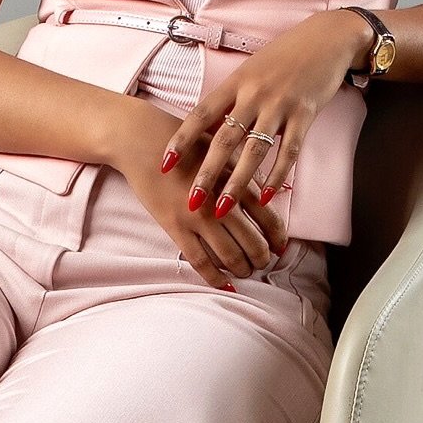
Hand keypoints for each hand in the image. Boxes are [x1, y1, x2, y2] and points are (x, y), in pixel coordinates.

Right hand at [105, 101, 289, 290]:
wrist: (141, 140)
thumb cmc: (184, 141)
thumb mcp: (222, 150)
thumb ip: (242, 173)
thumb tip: (266, 197)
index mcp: (236, 181)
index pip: (268, 217)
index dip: (277, 237)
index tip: (280, 247)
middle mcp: (221, 202)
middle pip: (252, 242)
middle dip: (262, 257)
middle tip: (263, 262)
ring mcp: (197, 217)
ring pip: (229, 255)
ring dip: (242, 269)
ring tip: (245, 271)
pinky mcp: (175, 227)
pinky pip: (200, 260)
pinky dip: (214, 276)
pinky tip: (223, 283)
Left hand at [158, 8, 371, 226]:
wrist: (326, 38)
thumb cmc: (283, 56)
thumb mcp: (249, 70)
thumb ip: (230, 99)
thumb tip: (205, 129)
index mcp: (235, 82)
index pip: (201, 114)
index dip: (181, 140)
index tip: (164, 164)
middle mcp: (254, 94)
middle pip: (224, 139)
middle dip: (206, 173)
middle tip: (192, 201)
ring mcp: (280, 105)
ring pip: (255, 150)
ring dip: (238, 183)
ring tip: (224, 208)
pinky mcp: (305, 114)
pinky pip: (289, 151)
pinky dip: (277, 176)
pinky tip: (266, 197)